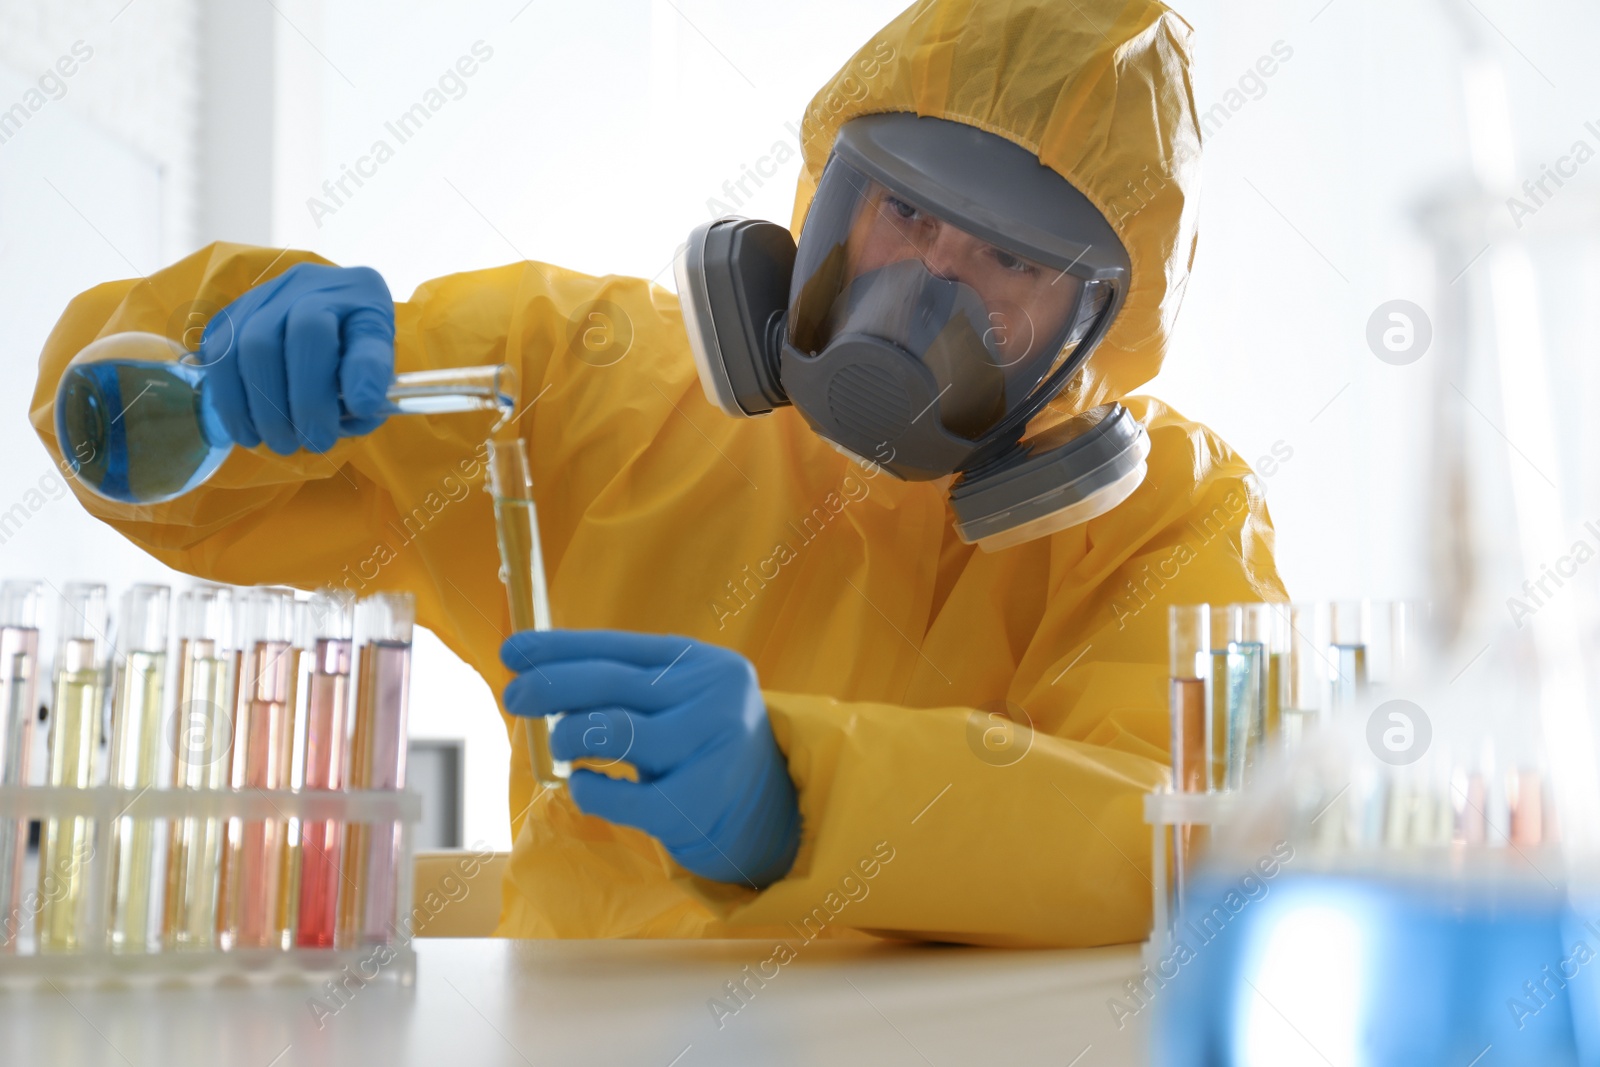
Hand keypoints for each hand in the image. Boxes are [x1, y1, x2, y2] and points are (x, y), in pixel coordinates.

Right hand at [199, 262, 394, 453]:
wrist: (327, 317)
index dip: (355, 368)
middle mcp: (307, 284)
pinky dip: (231, 402)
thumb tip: (361, 407)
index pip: (354, 323)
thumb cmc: (358, 344)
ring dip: (262, 407)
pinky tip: (249, 431)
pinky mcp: (231, 318)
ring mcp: (263, 297)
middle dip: (304, 400)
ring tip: (281, 443)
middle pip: (296, 334)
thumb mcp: (382, 360)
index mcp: (357, 290)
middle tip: (315, 441)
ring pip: (248, 346)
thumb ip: (375, 379)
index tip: (363, 409)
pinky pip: (219, 358)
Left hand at [500, 630, 800, 887]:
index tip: (513, 651)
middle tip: (514, 695)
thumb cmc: (705, 752)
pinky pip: (623, 795)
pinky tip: (582, 786)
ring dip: (569, 737)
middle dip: (549, 686)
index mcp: (704, 663)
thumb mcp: (680, 705)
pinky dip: (590, 790)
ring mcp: (711, 748)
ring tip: (559, 747)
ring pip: (613, 731)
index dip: (559, 648)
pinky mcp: (698, 803)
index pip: (618, 646)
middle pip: (610, 682)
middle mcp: (714, 696)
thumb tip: (541, 676)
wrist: (774, 816)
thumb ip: (628, 688)